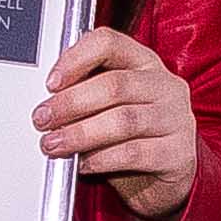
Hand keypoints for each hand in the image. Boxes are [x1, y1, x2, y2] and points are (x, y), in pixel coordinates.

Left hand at [37, 27, 198, 220]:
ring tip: (54, 144)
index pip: (109, 43)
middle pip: (114, 85)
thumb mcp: (110, 106)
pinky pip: (133, 153)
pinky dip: (101, 159)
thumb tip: (46, 101)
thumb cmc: (132, 136)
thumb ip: (86, 93)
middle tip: (43, 119)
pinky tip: (82, 164)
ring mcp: (176, 119)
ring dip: (80, 133)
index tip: (51, 82)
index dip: (76, 59)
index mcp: (144, 63)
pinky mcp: (177, 153)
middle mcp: (165, 86)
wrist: (166, 177)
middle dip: (71, 103)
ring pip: (123, 121)